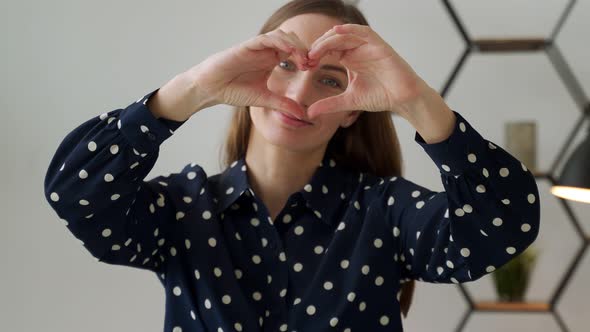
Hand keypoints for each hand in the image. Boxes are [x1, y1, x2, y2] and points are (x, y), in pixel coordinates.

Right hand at [187, 28, 311, 118]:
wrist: (212, 89)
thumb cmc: (234, 90)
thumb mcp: (264, 99)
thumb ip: (282, 104)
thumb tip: (302, 114)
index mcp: (272, 60)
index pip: (295, 52)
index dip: (306, 57)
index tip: (314, 68)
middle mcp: (266, 51)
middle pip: (292, 40)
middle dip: (305, 49)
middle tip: (312, 63)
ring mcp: (257, 47)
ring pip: (281, 35)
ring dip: (295, 44)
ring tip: (303, 59)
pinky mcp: (247, 46)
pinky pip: (266, 38)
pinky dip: (279, 42)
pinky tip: (289, 51)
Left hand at [305, 24, 428, 118]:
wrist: (402, 99)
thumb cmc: (380, 96)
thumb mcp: (348, 101)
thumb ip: (329, 104)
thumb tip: (309, 114)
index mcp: (349, 59)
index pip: (327, 50)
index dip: (315, 55)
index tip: (305, 65)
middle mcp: (357, 50)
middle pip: (332, 40)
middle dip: (317, 47)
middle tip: (307, 58)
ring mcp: (367, 46)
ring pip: (344, 35)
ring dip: (328, 40)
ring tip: (316, 51)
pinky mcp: (379, 45)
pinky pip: (363, 31)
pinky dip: (350, 29)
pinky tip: (336, 32)